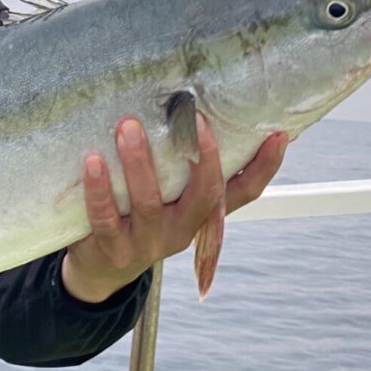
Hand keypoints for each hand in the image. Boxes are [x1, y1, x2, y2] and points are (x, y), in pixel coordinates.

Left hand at [61, 115, 287, 303]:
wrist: (101, 266)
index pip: (244, 192)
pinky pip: (106, 218)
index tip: (278, 133)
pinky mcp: (114, 249)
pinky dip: (99, 189)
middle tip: (190, 115)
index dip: (265, 167)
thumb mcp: (171, 193)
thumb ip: (184, 163)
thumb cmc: (139, 214)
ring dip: (139, 163)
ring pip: (149, 203)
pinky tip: (92, 161)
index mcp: (201, 213)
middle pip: (203, 196)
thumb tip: (201, 105)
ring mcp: (149, 242)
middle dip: (203, 157)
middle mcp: (182, 229)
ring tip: (127, 127)